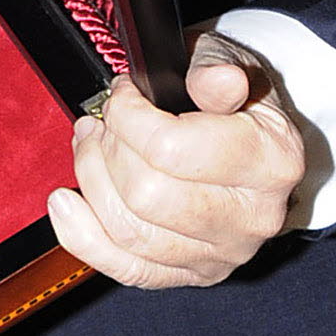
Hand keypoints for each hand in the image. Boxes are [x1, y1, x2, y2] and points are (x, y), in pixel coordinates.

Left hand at [46, 34, 304, 288]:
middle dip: (106, 149)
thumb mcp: (229, 62)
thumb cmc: (232, 97)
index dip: (127, 116)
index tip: (121, 95)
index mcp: (270, 162)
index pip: (170, 150)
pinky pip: (128, 269)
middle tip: (101, 121)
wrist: (250, 139)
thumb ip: (216, 69)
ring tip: (89, 144)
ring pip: (130, 232)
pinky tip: (64, 203)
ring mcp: (223, 254)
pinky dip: (84, 237)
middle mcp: (252, 218)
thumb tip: (218, 81)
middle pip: (145, 196)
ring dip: (91, 180)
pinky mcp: (194, 273)